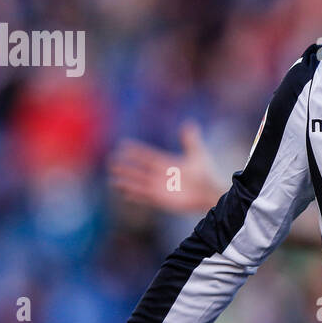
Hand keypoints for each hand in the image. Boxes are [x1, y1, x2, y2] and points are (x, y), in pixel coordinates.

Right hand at [109, 120, 227, 214]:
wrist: (209, 192)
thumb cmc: (205, 173)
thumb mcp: (197, 153)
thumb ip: (190, 139)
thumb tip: (189, 123)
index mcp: (166, 163)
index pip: (146, 155)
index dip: (135, 151)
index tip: (122, 144)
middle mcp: (160, 175)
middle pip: (138, 170)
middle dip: (125, 167)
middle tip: (111, 161)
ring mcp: (160, 188)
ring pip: (138, 184)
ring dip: (126, 183)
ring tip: (113, 181)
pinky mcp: (162, 199)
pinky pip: (145, 197)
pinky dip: (135, 196)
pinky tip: (125, 194)